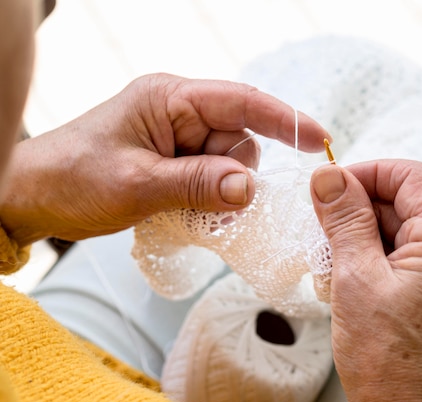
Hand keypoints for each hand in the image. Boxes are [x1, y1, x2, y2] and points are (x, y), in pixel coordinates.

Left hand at [0, 74, 327, 245]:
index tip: (318, 141)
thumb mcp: (137, 184)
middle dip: (235, 176)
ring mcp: (177, 137)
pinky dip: (209, 200)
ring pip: (228, 165)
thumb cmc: (73, 178)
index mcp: (169, 99)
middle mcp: (178, 112)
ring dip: (220, 194)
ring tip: (186, 212)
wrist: (34, 196)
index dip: (283, 119)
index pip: (240, 101)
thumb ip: (197, 184)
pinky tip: (187, 213)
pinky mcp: (174, 161)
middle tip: (212, 207)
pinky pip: (211, 178)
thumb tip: (251, 188)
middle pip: (239, 140)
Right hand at [310, 160, 421, 401]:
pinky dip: (368, 255)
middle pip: (406, 201)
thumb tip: (329, 176)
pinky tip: (344, 278)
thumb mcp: (356, 278)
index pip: (413, 177)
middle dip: (358, 208)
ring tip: (330, 261)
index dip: (370, 173)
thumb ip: (345, 220)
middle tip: (321, 226)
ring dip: (359, 235)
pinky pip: (400, 252)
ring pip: (399, 226)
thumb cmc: (385, 358)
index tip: (332, 185)